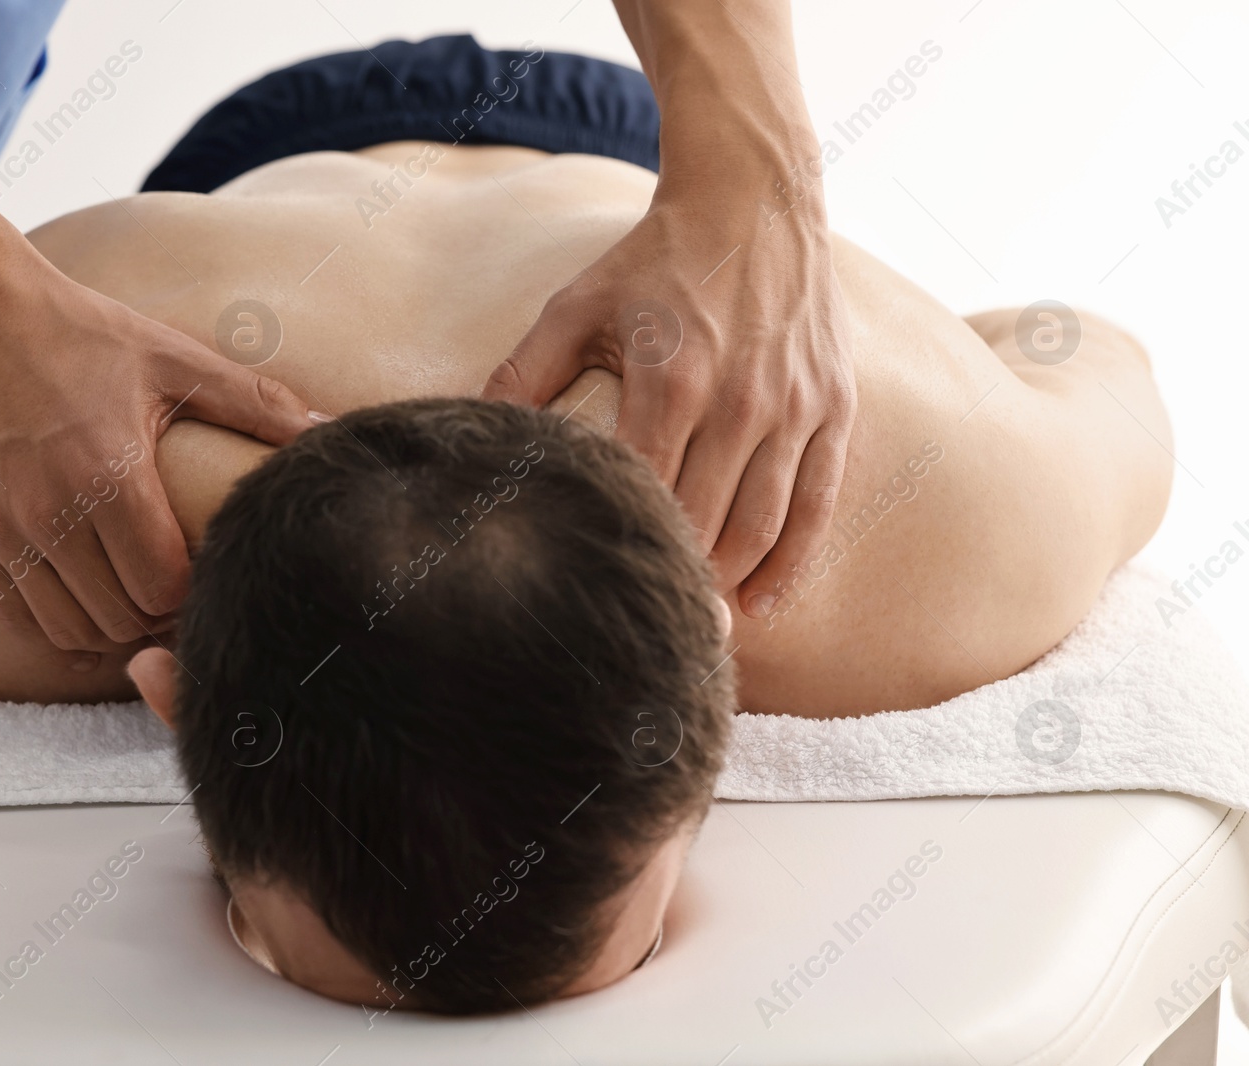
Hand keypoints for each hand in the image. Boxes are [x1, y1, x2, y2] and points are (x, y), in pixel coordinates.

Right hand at [0, 243, 315, 651]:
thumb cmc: (79, 332)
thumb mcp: (173, 357)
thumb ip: (256, 401)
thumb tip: (331, 430)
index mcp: (105, 472)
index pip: (161, 587)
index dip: (190, 592)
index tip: (204, 570)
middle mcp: (45, 512)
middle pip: (120, 618)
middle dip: (157, 613)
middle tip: (177, 588)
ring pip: (69, 629)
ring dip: (109, 623)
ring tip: (134, 591)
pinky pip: (18, 613)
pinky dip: (56, 616)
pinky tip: (85, 587)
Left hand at [484, 196, 855, 618]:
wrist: (755, 200)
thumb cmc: (655, 259)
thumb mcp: (577, 306)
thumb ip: (523, 374)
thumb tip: (474, 434)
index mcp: (671, 380)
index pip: (646, 496)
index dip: (626, 549)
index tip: (599, 589)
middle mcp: (739, 401)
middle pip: (704, 527)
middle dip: (675, 580)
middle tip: (647, 623)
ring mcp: (792, 407)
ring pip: (762, 529)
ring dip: (729, 584)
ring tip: (698, 622)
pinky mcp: (833, 406)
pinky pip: (817, 504)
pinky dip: (792, 561)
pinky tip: (764, 599)